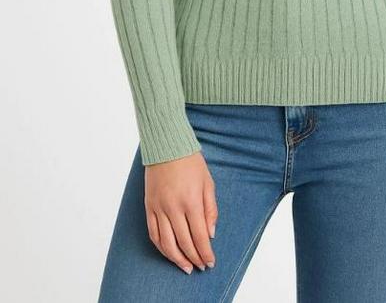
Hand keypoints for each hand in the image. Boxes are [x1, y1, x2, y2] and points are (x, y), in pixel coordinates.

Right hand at [144, 151, 217, 273]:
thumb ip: (211, 210)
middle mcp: (173, 208)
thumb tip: (210, 234)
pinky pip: (153, 233)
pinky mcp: (149, 207)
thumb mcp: (208, 183)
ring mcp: (158, 208)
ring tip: (186, 267)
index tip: (210, 262)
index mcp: (191, 201)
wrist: (166, 146)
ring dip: (177, 259)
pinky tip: (169, 253)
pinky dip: (161, 247)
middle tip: (200, 266)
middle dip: (194, 258)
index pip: (199, 236)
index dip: (205, 253)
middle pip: (184, 243)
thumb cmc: (191, 162)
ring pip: (166, 243)